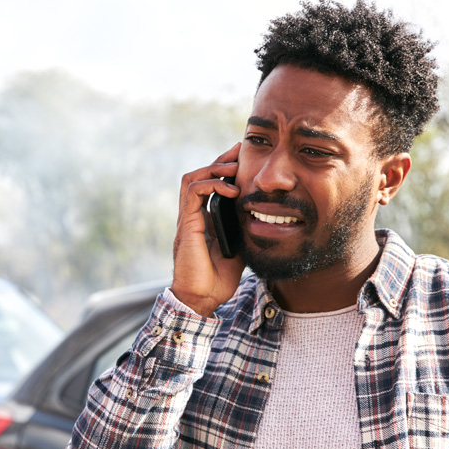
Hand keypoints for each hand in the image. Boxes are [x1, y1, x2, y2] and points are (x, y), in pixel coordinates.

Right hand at [170, 142, 245, 316]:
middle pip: (201, 176)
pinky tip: (230, 189)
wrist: (202, 298)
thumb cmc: (218, 280)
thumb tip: (262, 218)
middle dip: (221, 160)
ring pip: (193, 178)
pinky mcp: (187, 224)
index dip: (226, 170)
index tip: (244, 159)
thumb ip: (244, 232)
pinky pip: (192, 191)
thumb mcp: (239, 249)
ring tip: (234, 167)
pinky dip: (211, 184)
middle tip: (240, 150)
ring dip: (214, 167)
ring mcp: (188, 219)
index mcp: (205, 220)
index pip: (212, 185)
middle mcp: (193, 215)